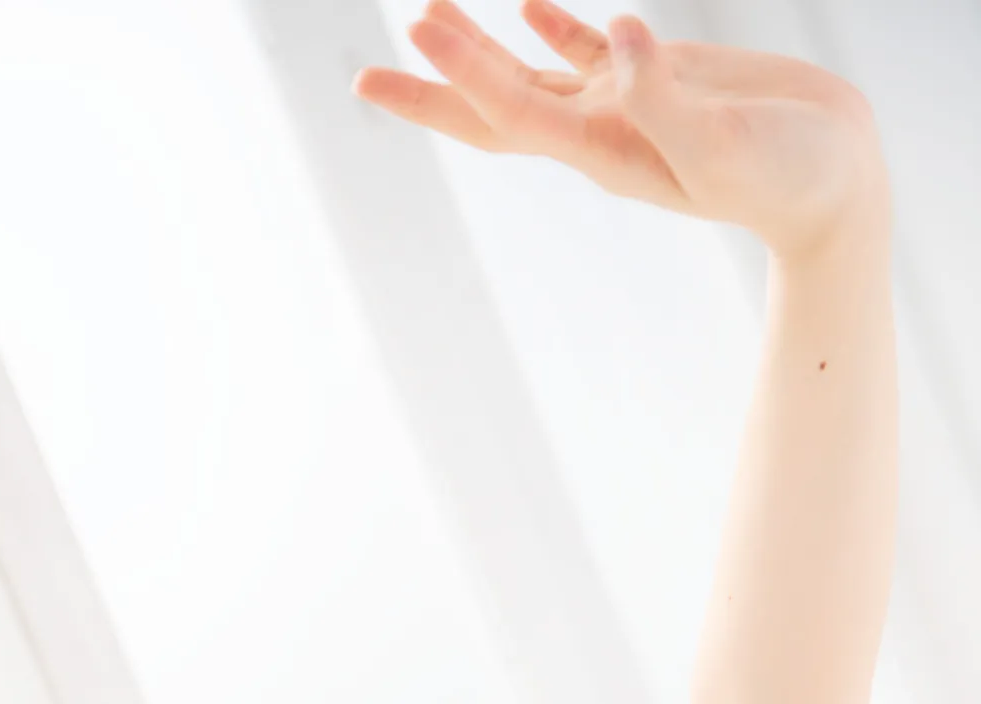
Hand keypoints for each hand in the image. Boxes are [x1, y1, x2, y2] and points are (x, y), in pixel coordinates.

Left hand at [353, 2, 888, 260]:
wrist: (836, 185)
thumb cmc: (789, 176)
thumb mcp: (727, 140)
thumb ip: (667, 95)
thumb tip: (618, 39)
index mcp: (606, 150)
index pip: (514, 111)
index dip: (462, 71)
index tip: (419, 27)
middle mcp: (599, 133)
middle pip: (493, 111)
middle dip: (433, 89)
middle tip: (366, 74)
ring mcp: (624, 108)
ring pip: (528, 78)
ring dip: (477, 51)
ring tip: (429, 12)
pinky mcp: (656, 81)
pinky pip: (586, 53)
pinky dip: (550, 30)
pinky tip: (526, 6)